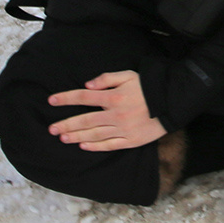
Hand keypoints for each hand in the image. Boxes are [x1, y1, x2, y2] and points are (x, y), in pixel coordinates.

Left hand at [48, 70, 167, 150]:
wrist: (171, 103)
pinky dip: (95, 146)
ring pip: (94, 135)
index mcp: (113, 97)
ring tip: (63, 138)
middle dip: (66, 124)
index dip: (66, 98)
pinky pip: (109, 145)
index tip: (51, 101)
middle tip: (51, 129)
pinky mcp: (130, 141)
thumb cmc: (148, 87)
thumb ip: (106, 78)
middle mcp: (115, 114)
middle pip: (84, 120)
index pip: (83, 97)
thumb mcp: (128, 75)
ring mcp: (122, 130)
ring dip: (76, 136)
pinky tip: (83, 146)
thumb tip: (87, 85)